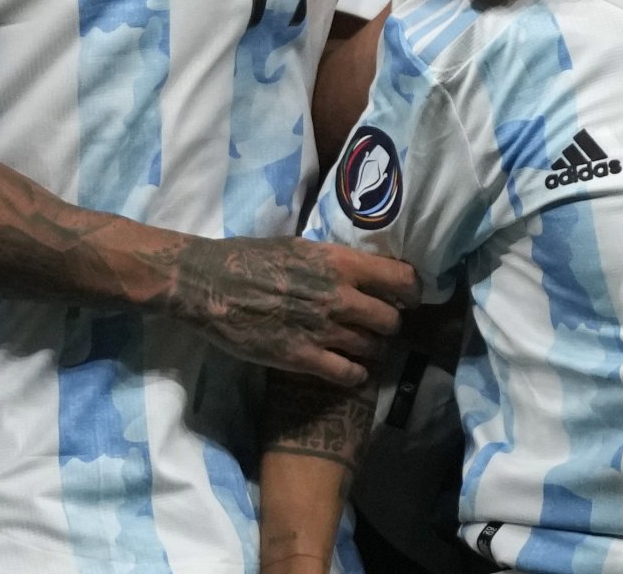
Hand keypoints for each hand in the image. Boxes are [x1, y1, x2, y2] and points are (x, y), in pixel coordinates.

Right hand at [166, 236, 416, 386]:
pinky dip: (356, 375)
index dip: (411, 291)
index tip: (408, 298)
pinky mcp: (301, 358)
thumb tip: (362, 270)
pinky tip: (353, 372)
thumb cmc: (251, 258)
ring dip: (374, 351)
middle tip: (381, 327)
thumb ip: (336, 262)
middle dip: (390, 325)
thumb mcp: (304, 248)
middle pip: (392, 319)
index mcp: (343, 263)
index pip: (402, 279)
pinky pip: (347, 373)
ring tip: (367, 350)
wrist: (210, 285)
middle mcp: (340, 297)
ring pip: (373, 348)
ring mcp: (322, 329)